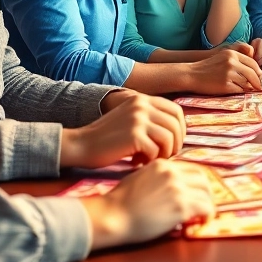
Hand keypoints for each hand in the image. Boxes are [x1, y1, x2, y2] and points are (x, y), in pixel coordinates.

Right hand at [61, 93, 185, 167]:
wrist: (82, 144)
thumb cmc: (107, 138)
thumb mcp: (130, 119)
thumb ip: (150, 118)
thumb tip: (177, 132)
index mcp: (142, 99)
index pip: (176, 111)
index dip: (180, 130)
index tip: (174, 144)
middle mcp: (142, 105)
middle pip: (175, 126)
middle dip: (175, 144)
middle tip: (164, 156)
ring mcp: (138, 119)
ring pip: (169, 139)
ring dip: (163, 153)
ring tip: (150, 159)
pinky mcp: (134, 135)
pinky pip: (155, 151)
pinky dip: (149, 160)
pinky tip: (136, 162)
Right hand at [80, 160, 215, 249]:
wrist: (112, 216)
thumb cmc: (119, 202)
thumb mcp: (138, 178)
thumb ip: (156, 177)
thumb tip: (168, 187)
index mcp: (162, 165)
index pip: (189, 168)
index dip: (196, 182)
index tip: (196, 193)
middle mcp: (172, 173)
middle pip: (202, 178)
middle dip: (205, 192)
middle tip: (203, 204)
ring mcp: (178, 188)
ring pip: (206, 193)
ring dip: (207, 205)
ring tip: (202, 216)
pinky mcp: (181, 206)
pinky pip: (206, 208)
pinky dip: (207, 216)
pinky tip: (199, 224)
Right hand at [184, 46, 261, 93]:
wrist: (192, 74)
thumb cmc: (208, 67)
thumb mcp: (223, 57)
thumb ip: (238, 60)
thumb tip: (256, 72)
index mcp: (232, 54)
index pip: (252, 63)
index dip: (258, 72)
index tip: (260, 77)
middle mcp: (232, 62)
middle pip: (253, 73)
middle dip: (258, 81)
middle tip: (259, 87)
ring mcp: (229, 74)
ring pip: (246, 83)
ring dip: (247, 87)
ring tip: (244, 88)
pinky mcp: (225, 85)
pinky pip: (239, 90)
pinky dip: (240, 91)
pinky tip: (235, 90)